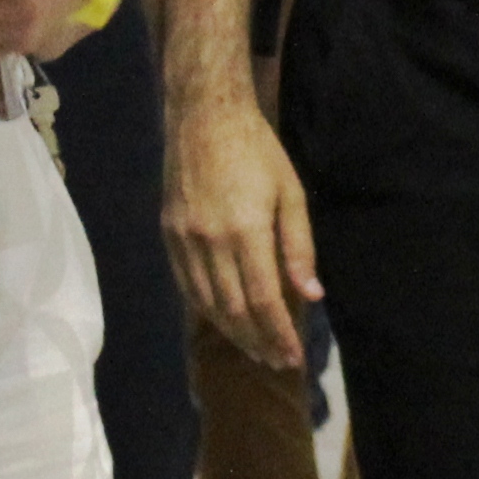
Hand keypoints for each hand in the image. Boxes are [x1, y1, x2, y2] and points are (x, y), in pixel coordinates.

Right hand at [162, 81, 322, 374]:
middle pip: (234, 309)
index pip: (263, 300)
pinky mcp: (168, 235)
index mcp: (246, 230)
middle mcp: (210, 242)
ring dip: (232, 333)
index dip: (278, 333)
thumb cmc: (257, 150)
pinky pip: (186, 286)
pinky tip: (223, 321)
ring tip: (254, 350)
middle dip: (257, 341)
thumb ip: (299, 246)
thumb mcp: (291, 192)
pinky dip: (206, 309)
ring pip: (207, 303)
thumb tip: (310, 295)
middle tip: (276, 362)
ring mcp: (184, 240)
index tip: (292, 356)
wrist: (203, 116)